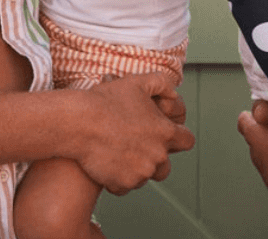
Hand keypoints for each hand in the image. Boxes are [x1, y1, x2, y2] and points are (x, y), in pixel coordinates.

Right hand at [76, 73, 194, 194]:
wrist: (80, 122)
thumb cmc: (107, 101)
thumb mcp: (138, 82)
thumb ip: (162, 84)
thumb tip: (174, 93)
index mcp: (165, 132)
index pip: (187, 141)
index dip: (179, 136)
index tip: (167, 135)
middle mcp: (157, 155)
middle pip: (166, 165)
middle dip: (156, 157)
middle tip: (138, 145)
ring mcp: (141, 172)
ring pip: (146, 176)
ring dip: (138, 167)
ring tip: (121, 151)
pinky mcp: (122, 184)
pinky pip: (126, 186)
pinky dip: (119, 177)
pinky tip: (109, 161)